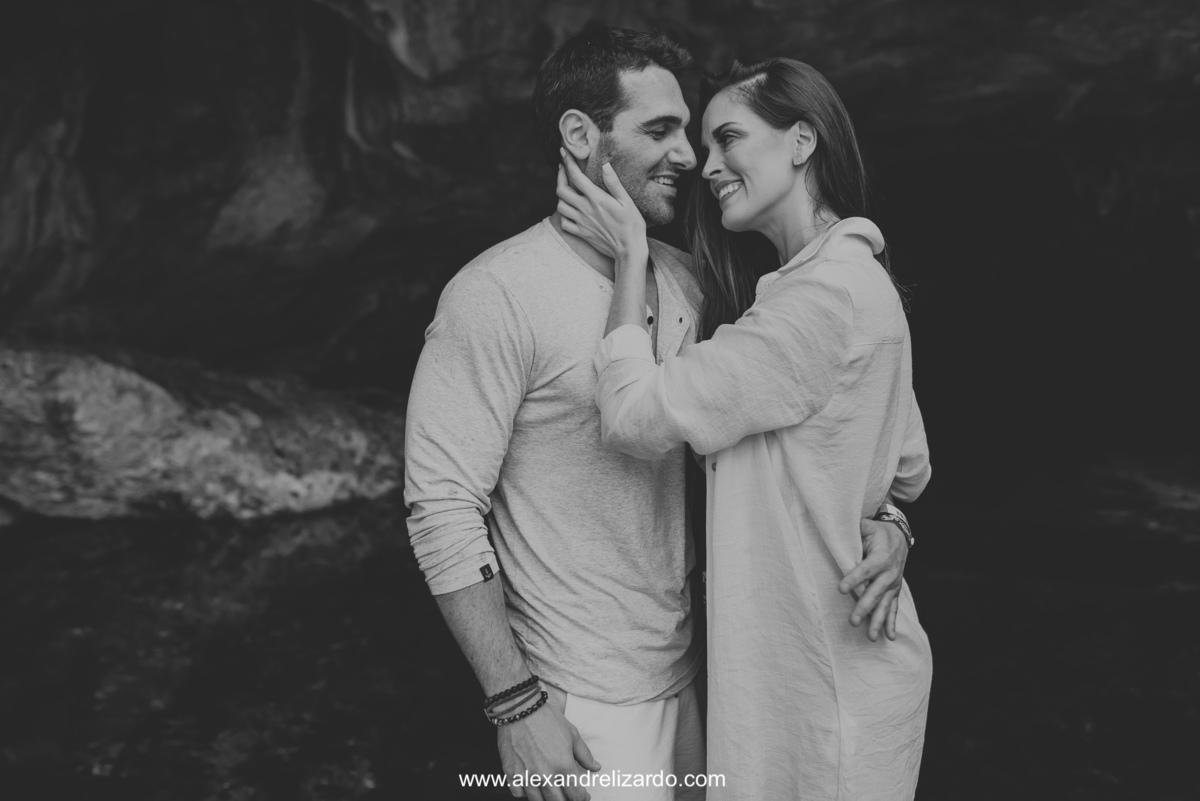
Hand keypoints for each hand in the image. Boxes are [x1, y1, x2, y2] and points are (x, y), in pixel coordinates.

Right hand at [498, 700, 599, 800]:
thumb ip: (584, 754)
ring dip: (546, 797)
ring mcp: (527, 776)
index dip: (582, 798)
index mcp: (563, 766)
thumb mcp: (572, 734)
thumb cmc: (547, 719)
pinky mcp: (511, 773)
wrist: (520, 708)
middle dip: (565, 799)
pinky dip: (525, 792)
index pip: (576, 795)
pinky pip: (518, 793)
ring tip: (550, 789)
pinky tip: (530, 783)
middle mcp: (545, 775)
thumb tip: (596, 768)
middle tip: (567, 793)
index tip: (583, 795)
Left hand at [556, 148, 646, 261]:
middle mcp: (585, 209)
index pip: (575, 176)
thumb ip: (614, 183)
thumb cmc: (632, 225)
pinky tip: (569, 210)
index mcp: (596, 198)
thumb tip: (605, 166)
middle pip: (561, 190)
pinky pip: (564, 223)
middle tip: (563, 168)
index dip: (567, 162)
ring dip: (560, 195)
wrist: (629, 250)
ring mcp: (581, 222)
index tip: (563, 152)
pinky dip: (563, 215)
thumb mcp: (627, 201)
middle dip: (560, 175)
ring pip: (560, 206)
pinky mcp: (581, 233)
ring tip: (566, 188)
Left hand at [838, 517, 908, 641]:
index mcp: (881, 557)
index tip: (841, 589)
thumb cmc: (878, 532)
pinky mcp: (894, 591)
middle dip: (864, 608)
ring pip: (885, 605)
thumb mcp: (867, 526)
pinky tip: (888, 637)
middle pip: (875, 593)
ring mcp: (893, 585)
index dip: (854, 579)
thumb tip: (835, 526)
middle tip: (853, 621)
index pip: (865, 570)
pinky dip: (891, 623)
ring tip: (870, 636)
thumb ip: (854, 528)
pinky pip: (893, 609)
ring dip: (877, 621)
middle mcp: (889, 573)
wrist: (900, 537)